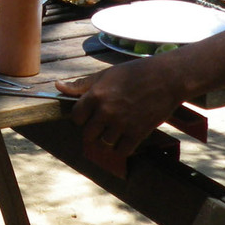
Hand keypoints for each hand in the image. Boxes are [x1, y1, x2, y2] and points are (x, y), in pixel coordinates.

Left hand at [56, 58, 185, 156]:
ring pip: (104, 144)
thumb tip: (57, 87)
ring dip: (108, 140)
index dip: (82, 118)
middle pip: (88, 134)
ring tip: (116, 130)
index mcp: (96, 95)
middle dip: (94, 131)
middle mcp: (106, 111)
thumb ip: (81, 85)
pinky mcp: (138, 133)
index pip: (76, 118)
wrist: (167, 78)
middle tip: (104, 125)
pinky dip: (122, 148)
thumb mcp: (106, 75)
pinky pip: (121, 151)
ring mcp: (122, 123)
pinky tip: (126, 139)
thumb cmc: (135, 73)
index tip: (90, 116)